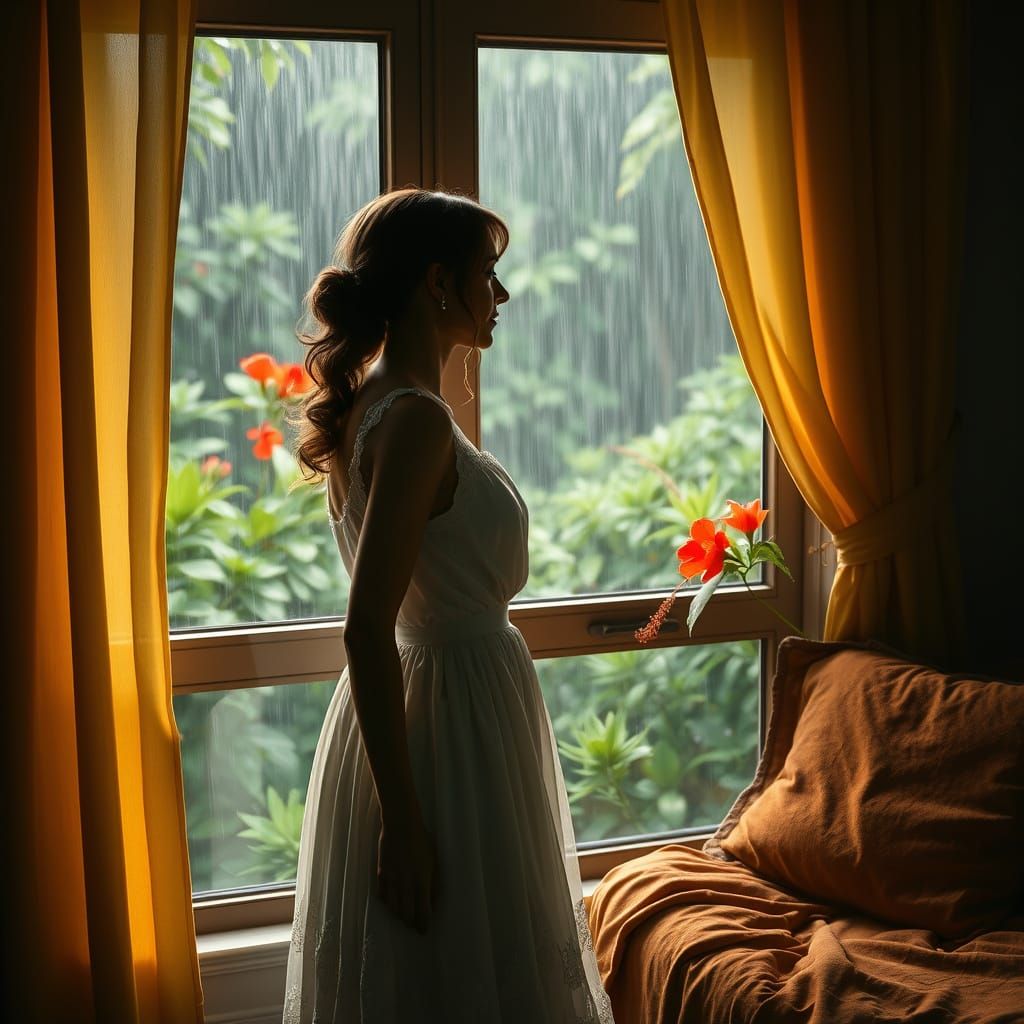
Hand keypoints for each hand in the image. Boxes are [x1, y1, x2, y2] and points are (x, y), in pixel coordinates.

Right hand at [377, 815, 438, 933]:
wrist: (401, 825)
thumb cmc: (422, 841)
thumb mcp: (434, 861)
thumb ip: (434, 884)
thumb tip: (433, 902)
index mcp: (422, 882)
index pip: (422, 913)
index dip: (423, 925)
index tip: (424, 931)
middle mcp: (406, 885)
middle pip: (406, 915)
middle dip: (411, 923)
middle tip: (414, 925)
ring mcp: (392, 880)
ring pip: (393, 909)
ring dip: (399, 915)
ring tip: (403, 916)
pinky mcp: (381, 874)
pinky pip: (382, 896)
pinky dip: (387, 902)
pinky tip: (392, 902)